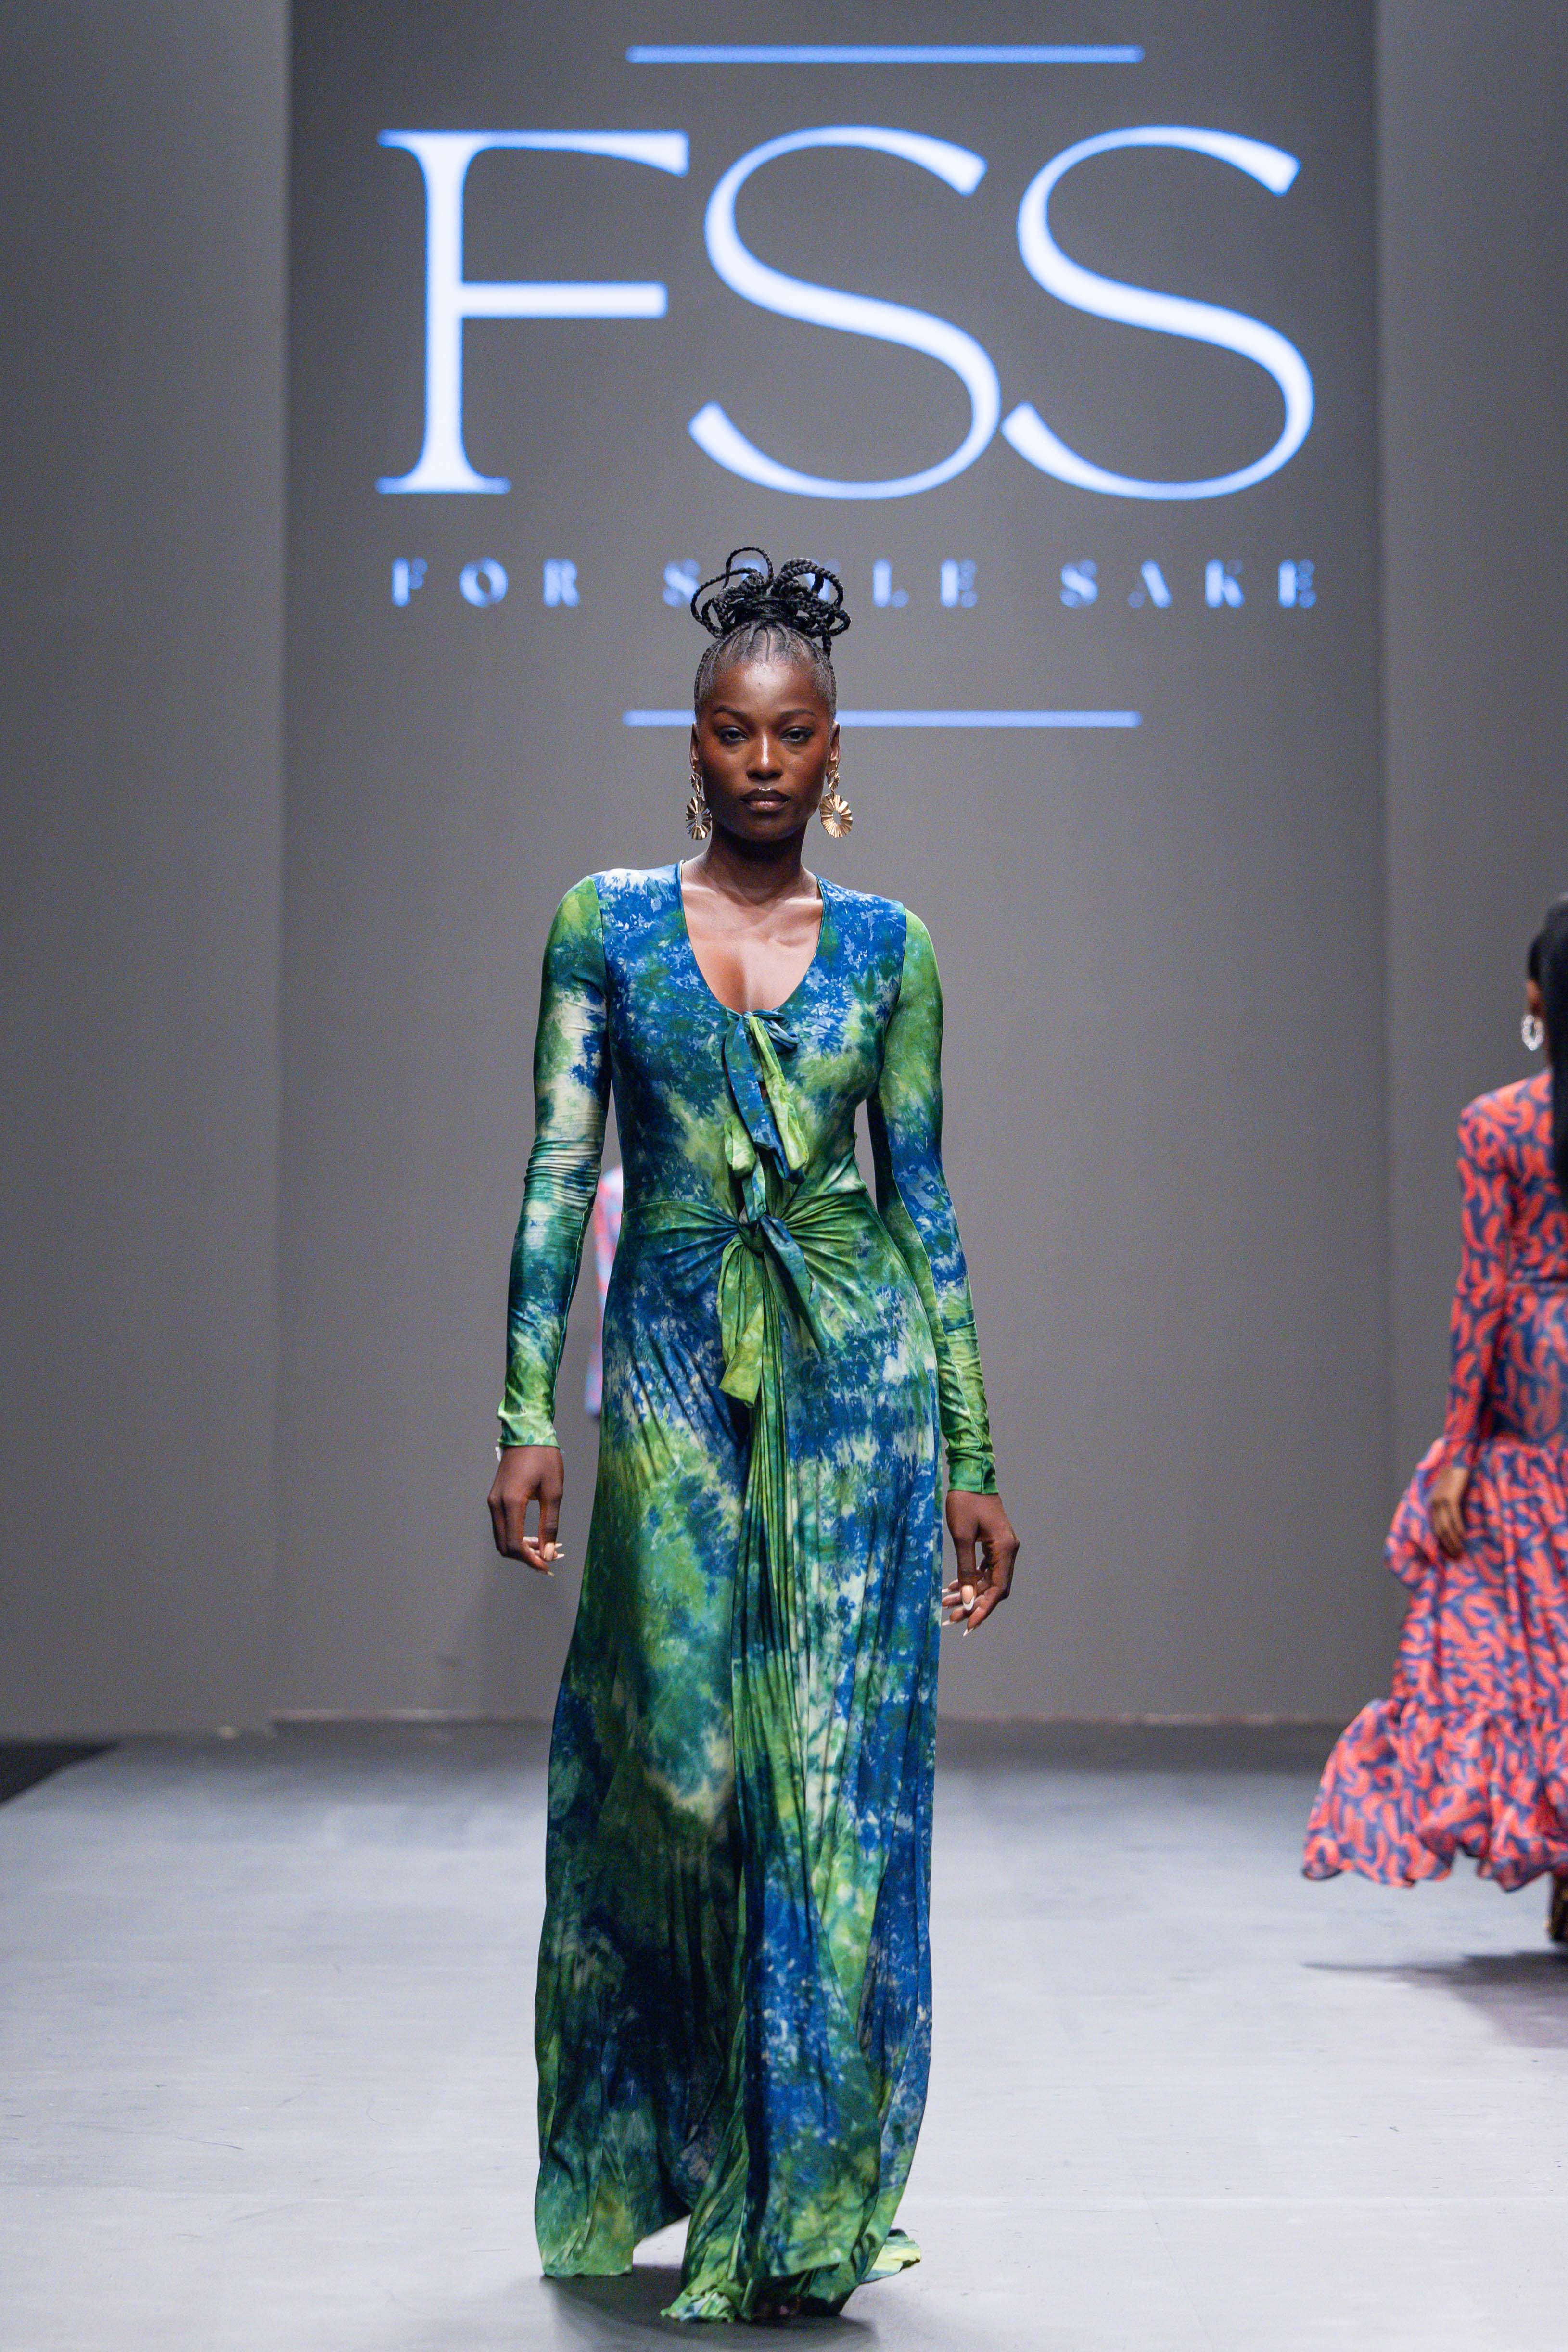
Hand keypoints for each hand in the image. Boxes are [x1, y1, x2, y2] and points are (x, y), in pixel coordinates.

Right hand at [488, 1444, 564, 1572]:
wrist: (527, 1432)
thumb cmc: (544, 1458)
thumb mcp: (554, 1491)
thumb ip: (550, 1524)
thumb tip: (548, 1553)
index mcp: (511, 1502)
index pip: (515, 1544)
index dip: (530, 1560)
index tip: (547, 1566)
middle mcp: (496, 1504)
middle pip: (505, 1546)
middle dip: (525, 1557)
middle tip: (548, 1559)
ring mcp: (493, 1501)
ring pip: (501, 1537)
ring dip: (520, 1548)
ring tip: (543, 1548)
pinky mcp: (494, 1498)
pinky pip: (501, 1526)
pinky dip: (515, 1536)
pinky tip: (533, 1536)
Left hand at [942, 1490, 1017, 1633]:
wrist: (970, 1475)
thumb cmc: (964, 1502)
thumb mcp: (961, 1536)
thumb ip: (966, 1570)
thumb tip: (969, 1599)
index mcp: (1004, 1548)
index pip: (998, 1588)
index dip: (984, 1609)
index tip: (969, 1624)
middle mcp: (1008, 1550)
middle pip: (994, 1587)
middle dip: (974, 1604)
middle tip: (951, 1617)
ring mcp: (1002, 1546)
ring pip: (988, 1579)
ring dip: (971, 1593)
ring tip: (947, 1604)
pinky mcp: (993, 1543)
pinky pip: (985, 1568)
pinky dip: (971, 1579)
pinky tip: (954, 1587)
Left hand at [1428, 1459, 1468, 1558]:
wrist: (1457, 1460)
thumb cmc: (1455, 1478)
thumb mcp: (1449, 1494)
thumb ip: (1449, 1507)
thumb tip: (1457, 1525)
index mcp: (1432, 1505)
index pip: (1433, 1528)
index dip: (1440, 1542)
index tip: (1448, 1553)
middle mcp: (1433, 1504)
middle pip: (1438, 1531)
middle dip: (1447, 1545)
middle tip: (1456, 1557)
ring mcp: (1440, 1500)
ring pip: (1445, 1526)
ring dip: (1453, 1540)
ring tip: (1460, 1551)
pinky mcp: (1449, 1497)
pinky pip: (1453, 1516)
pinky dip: (1458, 1528)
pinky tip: (1463, 1536)